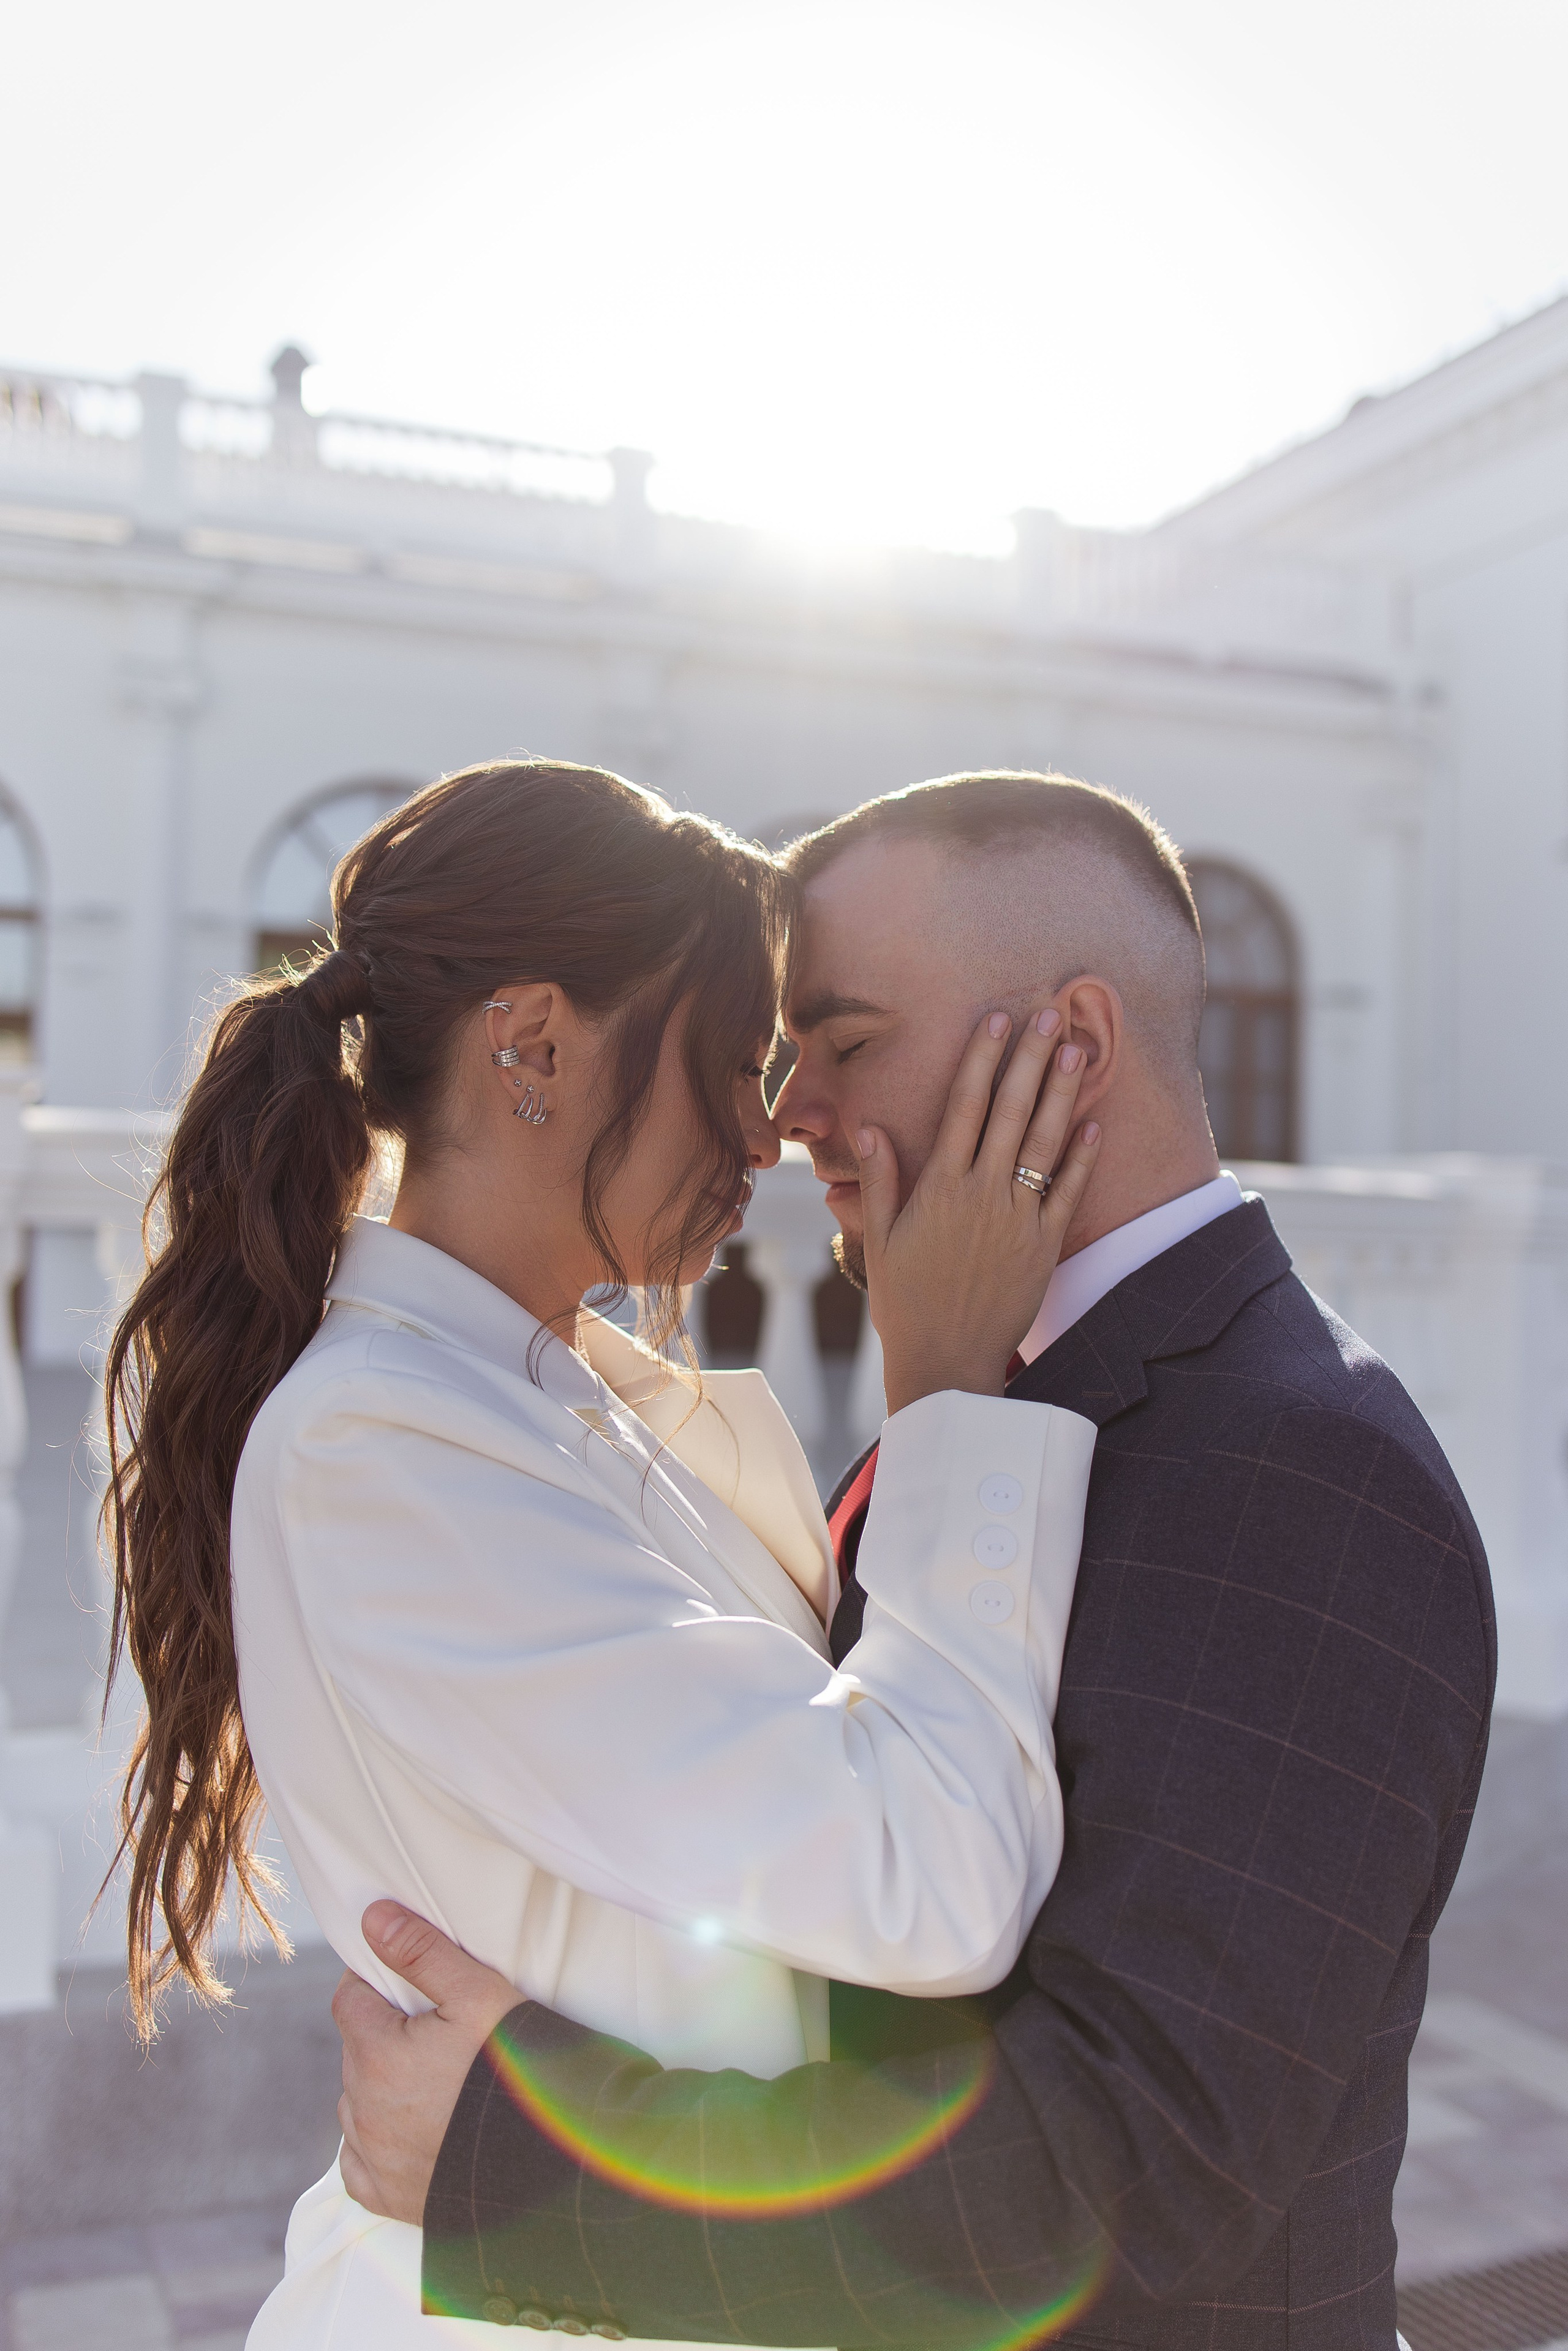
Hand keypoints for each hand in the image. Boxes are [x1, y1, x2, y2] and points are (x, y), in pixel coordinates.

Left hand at [334, 1901, 521, 2224]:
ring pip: (356, 2105)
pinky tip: (411, 2131)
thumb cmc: (519, 2069)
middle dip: (384, 2034)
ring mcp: (375, 2159)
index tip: (407, 1982)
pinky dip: (376, 2144)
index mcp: (377, 2056)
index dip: (374, 1982)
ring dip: (380, 2087)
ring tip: (433, 2080)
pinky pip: (359, 2164)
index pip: (349, 2000)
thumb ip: (423, 1952)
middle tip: (434, 2031)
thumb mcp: (479, 1995)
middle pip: (356, 2051)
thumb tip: (373, 1918)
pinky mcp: (389, 2198)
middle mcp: (363, 2110)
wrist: (554, 2160)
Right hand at [857, 1009, 1100, 1416]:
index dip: (979, 1060)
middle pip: (1008, 1112)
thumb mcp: (880, 1240)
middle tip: (1046, 1013)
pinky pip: (1067, 1193)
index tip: (993, 1021)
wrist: (946, 1364)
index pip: (963, 1108)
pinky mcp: (1044, 1246)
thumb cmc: (905, 1304)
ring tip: (1074, 1049)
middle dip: (1027, 1059)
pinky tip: (1093, 1123)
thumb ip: (879, 1180)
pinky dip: (1081, 1158)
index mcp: (938, 1188)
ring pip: (1042, 1142)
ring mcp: (1017, 1219)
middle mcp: (981, 1195)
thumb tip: (869, 1126)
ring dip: (1059, 1093)